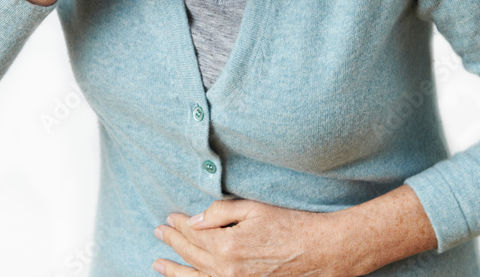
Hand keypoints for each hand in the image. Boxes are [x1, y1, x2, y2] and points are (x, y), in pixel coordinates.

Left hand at [152, 198, 361, 276]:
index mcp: (228, 246)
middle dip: (173, 243)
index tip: (169, 217)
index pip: (194, 234)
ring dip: (175, 271)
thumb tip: (194, 219)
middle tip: (158, 232)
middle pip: (191, 256)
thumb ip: (220, 212)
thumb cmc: (290, 225)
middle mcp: (228, 270)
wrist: (320, 252)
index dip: (179, 224)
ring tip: (158, 264)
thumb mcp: (253, 209)